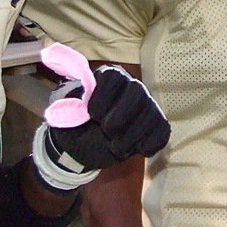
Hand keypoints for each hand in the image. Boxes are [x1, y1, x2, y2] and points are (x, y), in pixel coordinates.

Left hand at [45, 64, 169, 172]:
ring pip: (151, 115)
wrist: (84, 147)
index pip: (113, 77)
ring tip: (115, 147)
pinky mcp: (157, 125)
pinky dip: (148, 145)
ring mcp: (147, 106)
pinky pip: (162, 132)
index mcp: (108, 78)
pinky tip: (134, 150)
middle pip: (137, 92)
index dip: (103, 97)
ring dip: (131, 137)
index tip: (91, 115)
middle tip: (106, 131)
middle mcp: (131, 87)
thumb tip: (75, 100)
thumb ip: (68, 104)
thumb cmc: (75, 126)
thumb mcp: (64, 115)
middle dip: (120, 116)